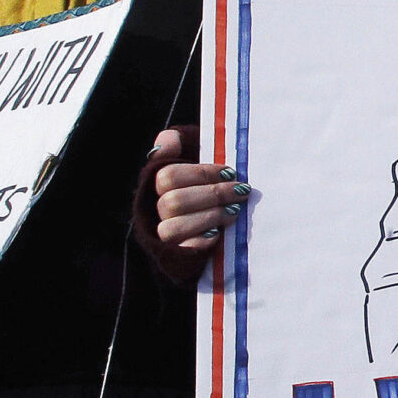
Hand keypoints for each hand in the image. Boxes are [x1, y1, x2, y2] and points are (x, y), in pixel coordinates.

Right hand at [135, 125, 233, 283]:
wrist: (209, 233)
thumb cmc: (204, 188)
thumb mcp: (193, 160)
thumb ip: (178, 145)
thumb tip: (168, 141)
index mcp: (157, 186)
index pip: (168, 177)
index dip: (201, 173)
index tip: (230, 172)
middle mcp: (155, 211)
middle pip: (173, 202)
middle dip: (213, 195)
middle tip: (242, 191)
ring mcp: (164, 235)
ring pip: (173, 227)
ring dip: (210, 216)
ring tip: (235, 211)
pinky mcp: (176, 257)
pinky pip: (183, 250)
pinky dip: (202, 241)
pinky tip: (218, 233)